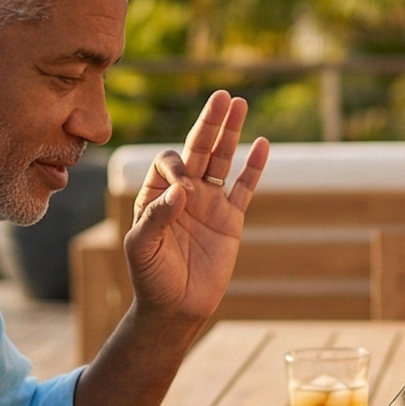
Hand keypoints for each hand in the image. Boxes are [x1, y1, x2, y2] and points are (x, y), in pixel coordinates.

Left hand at [125, 91, 268, 328]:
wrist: (176, 308)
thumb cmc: (150, 278)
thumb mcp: (142, 247)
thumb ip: (157, 217)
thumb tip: (182, 190)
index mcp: (156, 194)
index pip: (169, 163)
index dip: (177, 168)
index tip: (184, 192)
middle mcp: (183, 193)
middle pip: (198, 149)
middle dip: (209, 124)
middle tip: (222, 97)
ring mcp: (209, 204)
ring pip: (222, 161)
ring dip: (230, 134)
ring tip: (240, 104)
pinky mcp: (231, 219)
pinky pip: (244, 188)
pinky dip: (253, 167)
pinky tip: (262, 144)